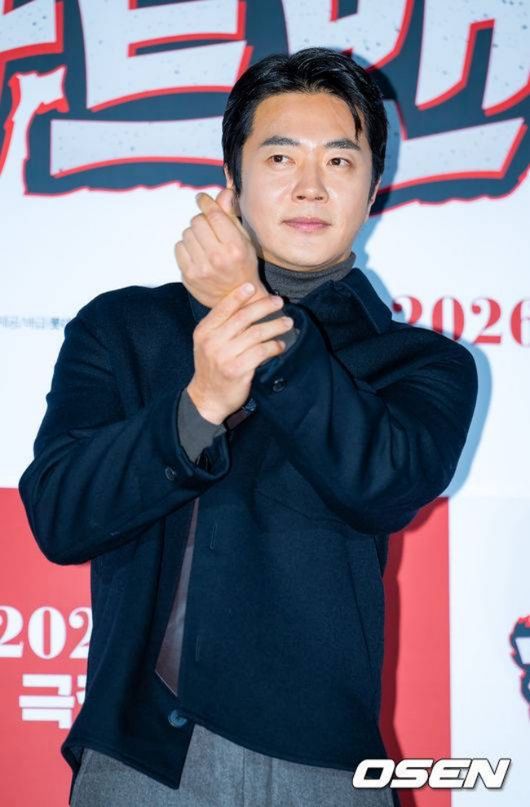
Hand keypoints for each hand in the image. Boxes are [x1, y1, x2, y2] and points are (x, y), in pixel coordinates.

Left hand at [175, 188, 266, 308]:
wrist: (238, 301)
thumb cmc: (243, 266)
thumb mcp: (244, 241)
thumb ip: (231, 216)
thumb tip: (223, 192)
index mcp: (235, 247)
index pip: (214, 215)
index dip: (206, 203)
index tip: (201, 198)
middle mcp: (218, 258)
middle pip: (197, 222)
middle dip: (201, 221)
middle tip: (208, 229)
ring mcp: (201, 268)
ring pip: (186, 233)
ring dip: (194, 234)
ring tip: (204, 244)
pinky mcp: (189, 276)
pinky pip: (179, 248)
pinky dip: (186, 247)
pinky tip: (196, 253)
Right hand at [186, 282, 293, 423]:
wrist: (207, 398)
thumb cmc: (212, 368)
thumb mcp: (208, 344)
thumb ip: (221, 326)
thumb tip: (247, 306)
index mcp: (204, 332)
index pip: (222, 308)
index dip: (238, 296)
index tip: (253, 286)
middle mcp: (212, 342)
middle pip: (243, 317)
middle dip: (264, 306)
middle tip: (279, 301)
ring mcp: (224, 356)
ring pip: (255, 333)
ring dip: (275, 326)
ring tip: (287, 323)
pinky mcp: (237, 370)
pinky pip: (261, 352)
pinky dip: (274, 347)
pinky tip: (281, 345)